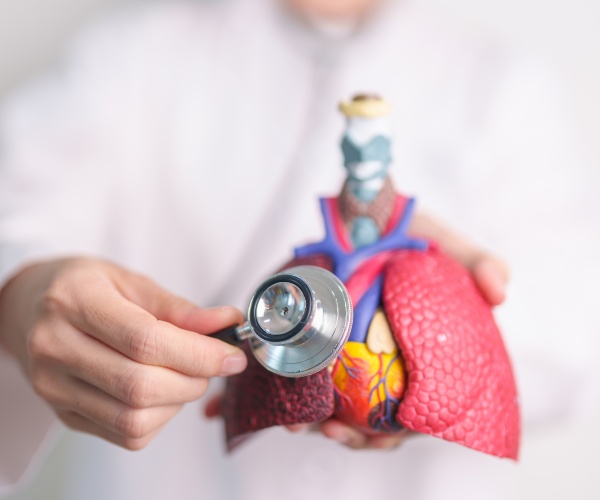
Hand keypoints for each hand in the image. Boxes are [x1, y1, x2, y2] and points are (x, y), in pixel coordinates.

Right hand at [0, 258, 245, 449]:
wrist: (30, 306)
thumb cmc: (85, 287)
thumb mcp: (131, 281)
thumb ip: (179, 308)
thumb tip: (226, 324)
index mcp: (74, 302)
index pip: (144, 340)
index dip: (199, 353)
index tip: (232, 355)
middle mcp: (55, 347)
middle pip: (140, 386)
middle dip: (194, 380)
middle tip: (214, 364)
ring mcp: (54, 387)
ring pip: (133, 418)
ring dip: (178, 402)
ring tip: (185, 374)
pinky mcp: (63, 414)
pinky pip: (125, 434)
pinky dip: (159, 419)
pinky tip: (161, 391)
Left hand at [205, 212, 509, 450]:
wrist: (362, 202)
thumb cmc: (406, 227)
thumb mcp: (445, 242)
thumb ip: (477, 261)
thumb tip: (500, 290)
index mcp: (409, 355)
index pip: (405, 414)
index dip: (388, 435)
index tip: (365, 435)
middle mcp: (374, 358)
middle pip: (361, 416)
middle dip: (343, 432)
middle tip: (323, 429)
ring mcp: (337, 348)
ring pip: (321, 401)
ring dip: (302, 418)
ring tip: (288, 420)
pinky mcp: (302, 333)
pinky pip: (283, 369)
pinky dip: (263, 392)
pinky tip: (240, 406)